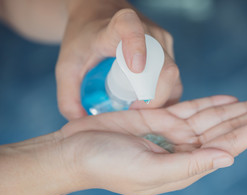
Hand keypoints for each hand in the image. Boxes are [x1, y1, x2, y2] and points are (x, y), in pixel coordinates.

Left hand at [56, 2, 180, 119]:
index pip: (131, 28)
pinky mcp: (169, 51)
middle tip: (135, 111)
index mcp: (117, 28)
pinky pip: (174, 80)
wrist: (100, 14)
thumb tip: (82, 122)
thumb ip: (68, 95)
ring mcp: (162, 41)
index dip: (137, 46)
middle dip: (156, 97)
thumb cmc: (83, 38)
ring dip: (162, 99)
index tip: (135, 68)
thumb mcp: (66, 65)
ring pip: (173, 77)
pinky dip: (165, 96)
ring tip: (141, 110)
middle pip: (165, 67)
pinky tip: (149, 105)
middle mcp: (148, 32)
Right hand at [60, 96, 246, 194]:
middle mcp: (188, 150)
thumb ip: (191, 165)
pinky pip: (194, 108)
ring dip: (242, 108)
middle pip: (232, 129)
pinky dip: (213, 102)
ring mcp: (176, 134)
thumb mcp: (150, 171)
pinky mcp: (163, 118)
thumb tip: (229, 159)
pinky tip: (231, 99)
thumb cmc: (107, 166)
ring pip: (217, 117)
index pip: (232, 145)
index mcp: (189, 167)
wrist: (74, 152)